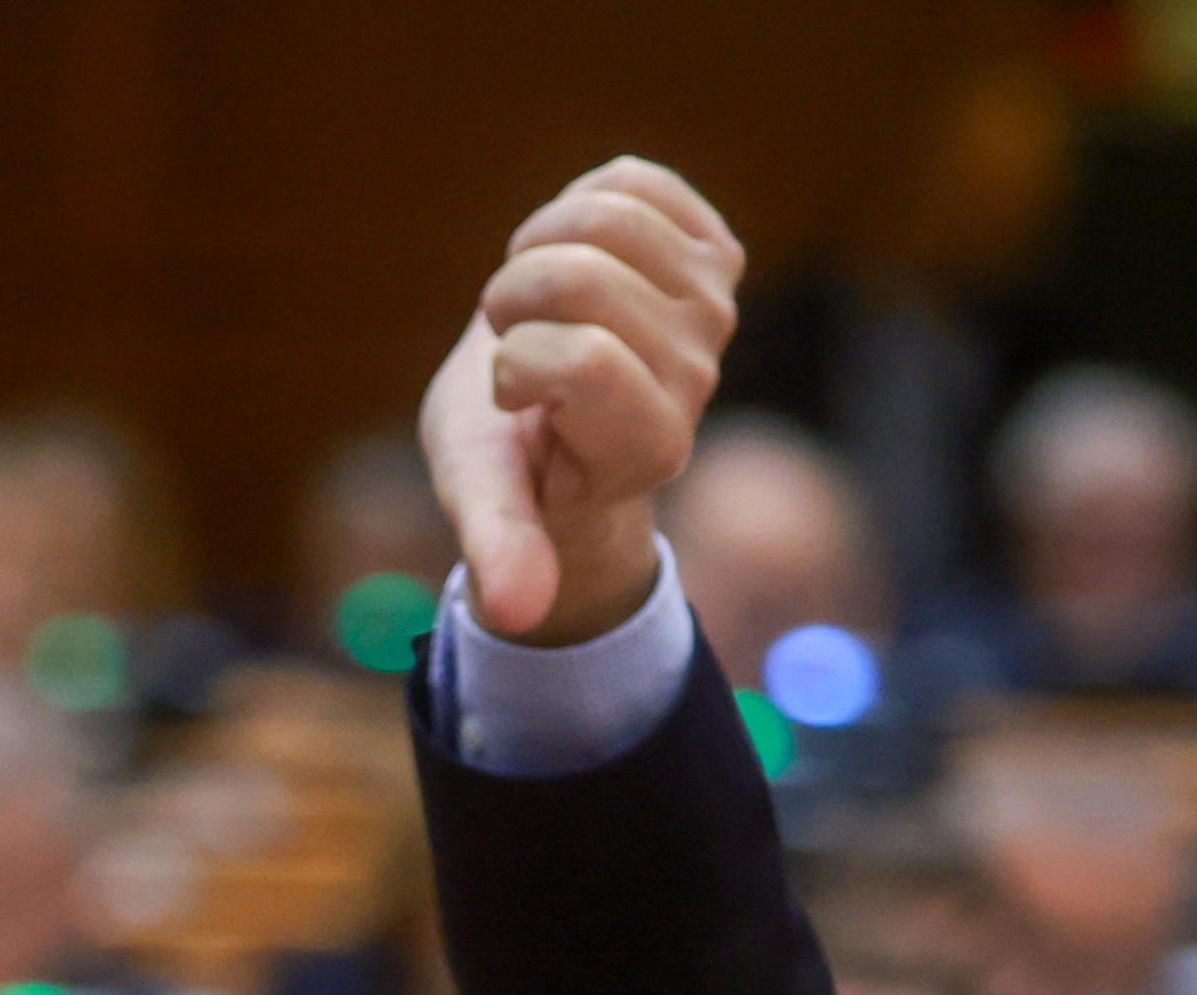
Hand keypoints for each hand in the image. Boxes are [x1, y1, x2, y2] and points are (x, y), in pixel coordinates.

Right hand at [417, 157, 742, 646]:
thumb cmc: (507, 450)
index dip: (515, 361)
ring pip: (606, 216)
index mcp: (648, 447)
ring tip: (539, 299)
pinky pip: (629, 179)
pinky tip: (576, 261)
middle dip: (516, 294)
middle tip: (515, 338)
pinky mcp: (712, 246)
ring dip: (538, 245)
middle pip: (582, 274)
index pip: (580, 359)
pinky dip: (574, 205)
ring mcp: (714, 307)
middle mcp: (698, 376)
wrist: (546, 404)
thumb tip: (515, 613)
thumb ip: (501, 545)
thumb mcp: (483, 495)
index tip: (511, 396)